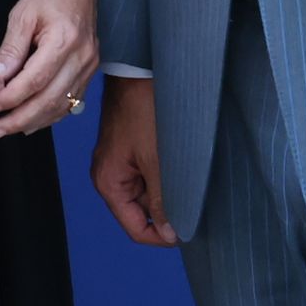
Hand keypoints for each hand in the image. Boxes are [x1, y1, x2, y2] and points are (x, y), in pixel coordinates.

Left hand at [0, 0, 98, 138]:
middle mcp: (82, 57)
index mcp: (64, 41)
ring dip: (32, 122)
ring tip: (6, 130)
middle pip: (49, 100)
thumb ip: (10, 50)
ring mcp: (90, 66)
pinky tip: (29, 122)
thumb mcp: (22, 16)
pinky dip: (48, 114)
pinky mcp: (90, 70)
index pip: (34, 81)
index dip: (9, 100)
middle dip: (18, 120)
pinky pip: (70, 100)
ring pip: (61, 105)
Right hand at [91, 77, 175, 247]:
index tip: (190, 230)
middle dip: (169, 209)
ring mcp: (122, 163)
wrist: (139, 70)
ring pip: (151, 193)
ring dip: (171, 190)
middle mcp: (112, 176)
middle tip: (195, 198)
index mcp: (110, 183)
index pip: (136, 228)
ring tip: (189, 175)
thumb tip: (171, 233)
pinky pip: (152, 175)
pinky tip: (183, 163)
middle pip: (143, 212)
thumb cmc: (143, 109)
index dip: (163, 236)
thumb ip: (163, 200)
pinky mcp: (133, 150)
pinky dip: (168, 175)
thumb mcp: (157, 160)